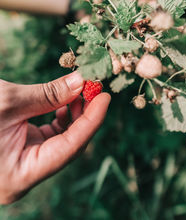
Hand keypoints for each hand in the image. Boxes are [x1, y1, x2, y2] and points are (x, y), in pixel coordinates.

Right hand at [0, 72, 110, 204]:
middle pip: (68, 145)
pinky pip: (48, 136)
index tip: (105, 97)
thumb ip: (48, 94)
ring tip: (80, 91)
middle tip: (93, 88)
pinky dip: (59, 118)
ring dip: (73, 114)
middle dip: (84, 115)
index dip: (91, 121)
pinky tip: (65, 101)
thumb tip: (80, 81)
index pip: (69, 148)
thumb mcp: (9, 101)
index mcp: (19, 175)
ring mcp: (23, 162)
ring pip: (60, 140)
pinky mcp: (21, 150)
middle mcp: (24, 173)